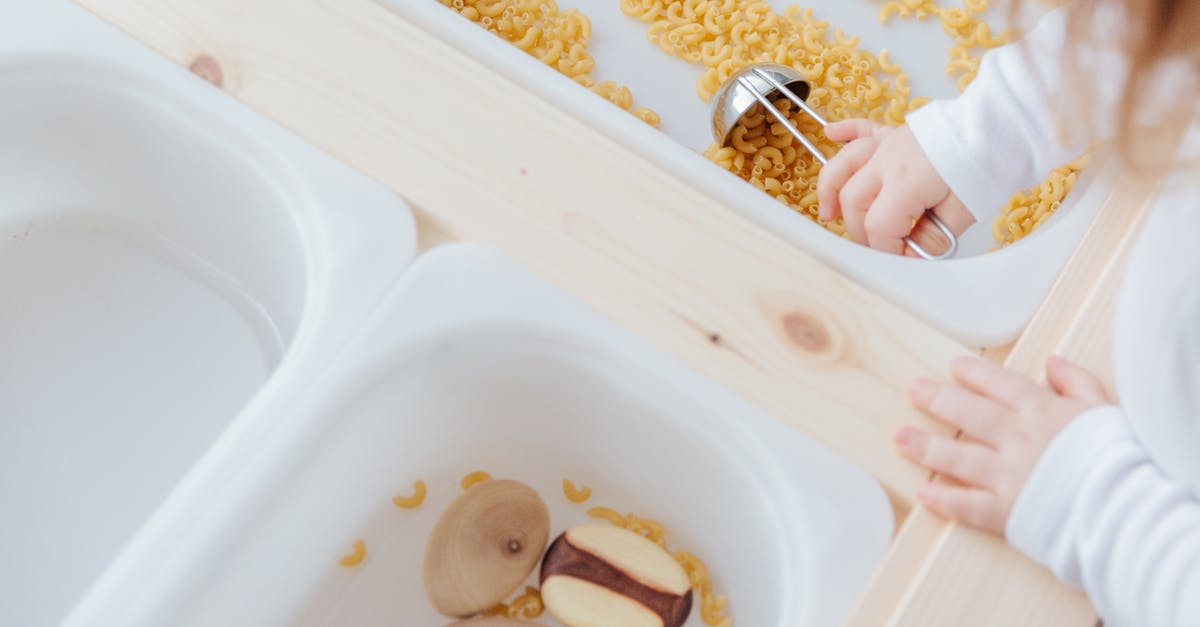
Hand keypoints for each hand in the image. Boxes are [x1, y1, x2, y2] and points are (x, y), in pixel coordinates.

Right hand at [817, 119, 974, 255]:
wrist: (1003, 122)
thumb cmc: (988, 162)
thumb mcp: (964, 211)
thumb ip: (933, 237)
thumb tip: (912, 256)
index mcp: (906, 181)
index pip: (878, 225)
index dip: (887, 249)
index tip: (902, 258)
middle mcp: (888, 161)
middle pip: (853, 200)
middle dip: (860, 230)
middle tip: (881, 246)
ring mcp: (889, 144)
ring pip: (844, 166)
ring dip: (830, 190)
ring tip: (827, 213)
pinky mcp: (897, 133)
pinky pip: (862, 129)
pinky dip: (844, 131)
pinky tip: (830, 133)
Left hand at [893, 355, 1109, 534]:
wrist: (1127, 507)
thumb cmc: (1121, 459)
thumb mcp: (1105, 408)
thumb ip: (1078, 382)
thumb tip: (1052, 362)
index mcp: (1042, 412)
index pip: (999, 384)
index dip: (973, 373)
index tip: (952, 366)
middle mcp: (1017, 438)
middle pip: (968, 413)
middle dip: (936, 399)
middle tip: (913, 389)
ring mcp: (1007, 474)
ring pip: (956, 456)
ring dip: (925, 446)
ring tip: (899, 438)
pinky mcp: (1004, 510)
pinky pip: (966, 504)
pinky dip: (942, 499)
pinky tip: (922, 491)